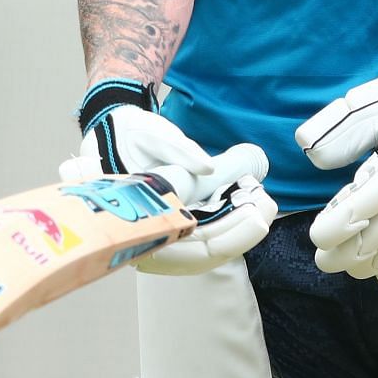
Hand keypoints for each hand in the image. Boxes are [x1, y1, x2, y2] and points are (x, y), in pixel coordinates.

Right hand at [59, 80, 276, 274]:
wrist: (110, 126)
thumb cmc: (125, 133)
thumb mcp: (152, 136)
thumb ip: (182, 152)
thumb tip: (208, 167)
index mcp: (135, 225)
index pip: (192, 251)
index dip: (230, 237)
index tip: (257, 218)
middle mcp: (148, 238)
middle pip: (204, 252)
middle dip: (240, 231)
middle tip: (267, 206)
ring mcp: (161, 231)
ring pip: (206, 243)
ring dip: (237, 224)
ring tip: (264, 201)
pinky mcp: (172, 219)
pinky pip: (204, 230)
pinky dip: (227, 216)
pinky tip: (248, 200)